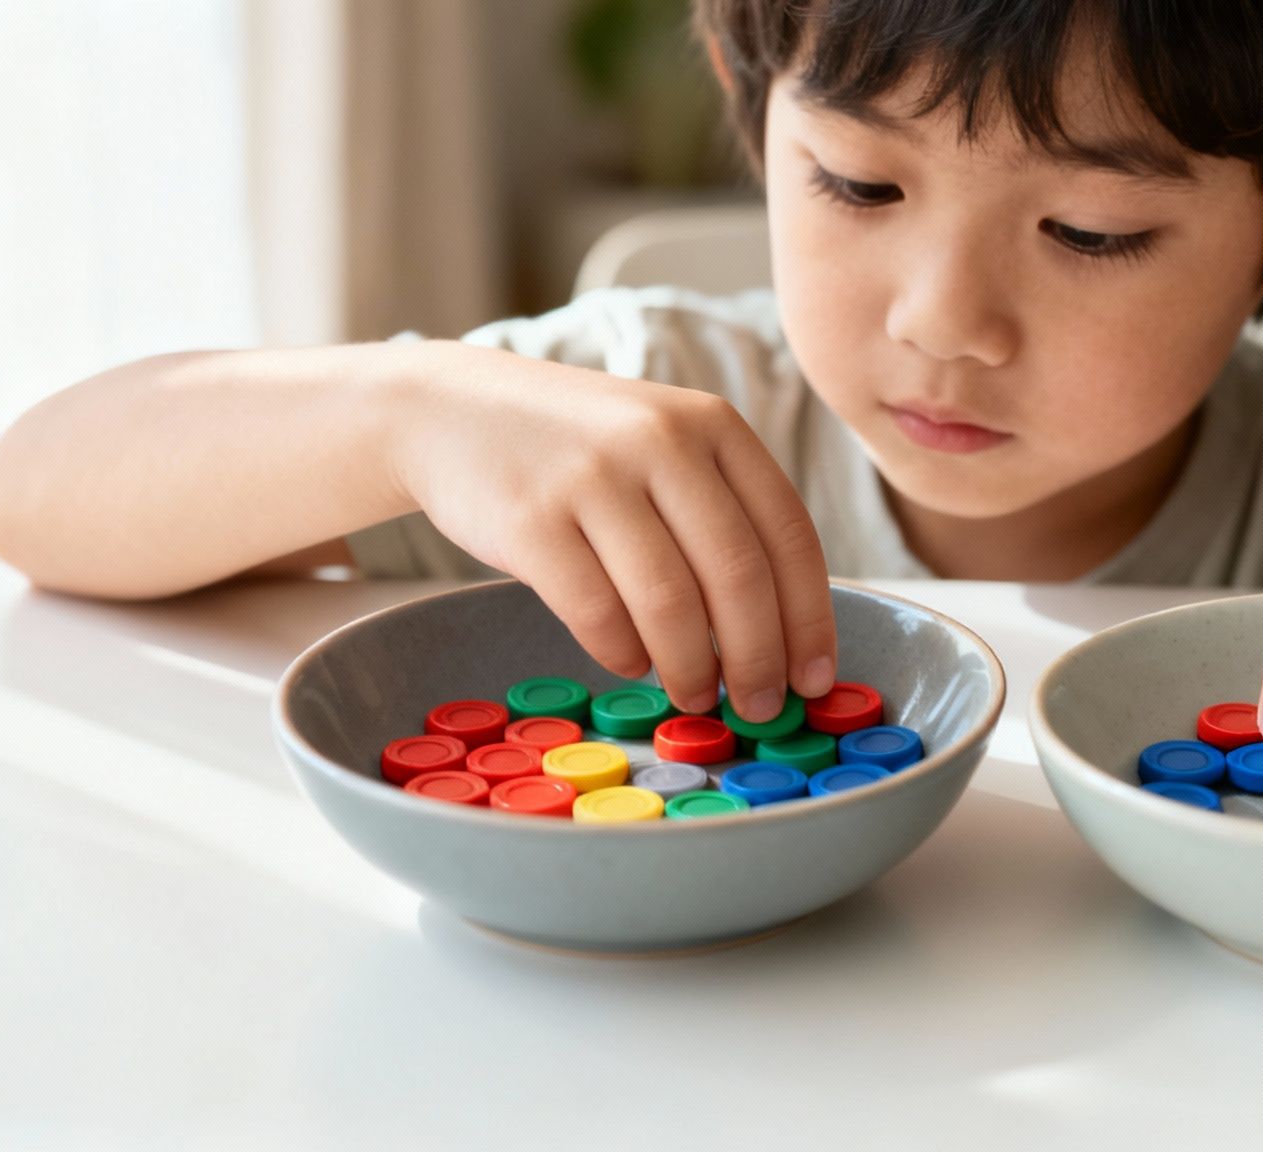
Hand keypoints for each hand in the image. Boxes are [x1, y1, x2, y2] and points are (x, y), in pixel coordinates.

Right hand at [391, 341, 836, 721]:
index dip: (810, 619)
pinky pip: (597, 614)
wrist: (448, 411)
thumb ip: (720, 517)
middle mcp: (660, 440)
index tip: (814, 679)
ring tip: (694, 695)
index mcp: (713, 425)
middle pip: (738, 576)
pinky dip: (623, 654)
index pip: (789, 536)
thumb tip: (783, 638)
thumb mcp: (664, 446)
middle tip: (760, 707)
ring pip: (670, 604)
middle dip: (758, 659)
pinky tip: (629, 662)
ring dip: (692, 668)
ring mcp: (592, 476)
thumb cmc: (579, 451)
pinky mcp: (530, 519)